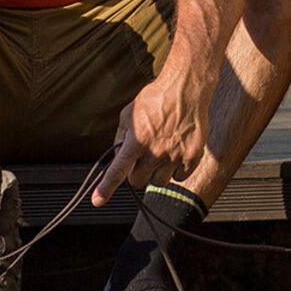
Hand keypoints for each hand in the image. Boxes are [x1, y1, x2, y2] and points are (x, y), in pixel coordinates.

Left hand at [92, 67, 210, 206]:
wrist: (186, 89)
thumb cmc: (156, 98)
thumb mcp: (129, 113)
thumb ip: (122, 137)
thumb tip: (119, 156)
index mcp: (137, 140)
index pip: (118, 171)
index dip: (105, 188)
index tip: (98, 201)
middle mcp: (155, 151)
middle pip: (138, 181)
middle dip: (137, 172)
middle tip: (143, 157)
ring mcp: (175, 155)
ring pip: (158, 183)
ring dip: (156, 173)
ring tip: (160, 154)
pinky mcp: (192, 156)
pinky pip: (180, 178)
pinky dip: (176, 171)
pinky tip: (175, 155)